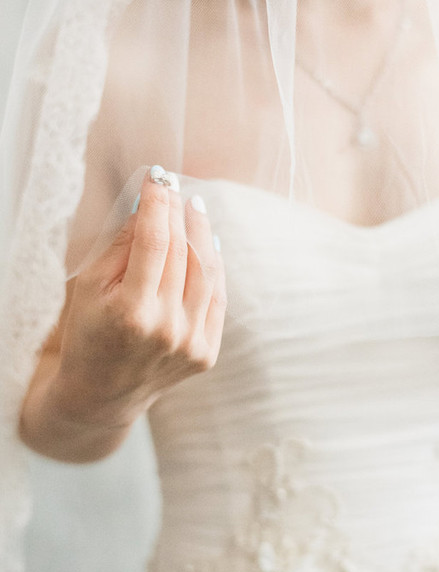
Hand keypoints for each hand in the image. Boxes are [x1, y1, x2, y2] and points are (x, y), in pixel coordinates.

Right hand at [55, 166, 226, 425]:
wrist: (102, 393)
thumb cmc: (89, 332)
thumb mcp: (88, 287)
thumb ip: (120, 246)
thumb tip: (148, 204)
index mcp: (131, 312)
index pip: (153, 242)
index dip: (158, 204)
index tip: (158, 178)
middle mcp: (166, 329)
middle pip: (182, 253)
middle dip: (178, 213)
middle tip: (175, 188)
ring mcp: (190, 344)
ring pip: (207, 272)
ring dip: (202, 234)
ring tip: (194, 208)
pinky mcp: (206, 354)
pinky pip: (217, 298)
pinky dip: (215, 267)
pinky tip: (207, 243)